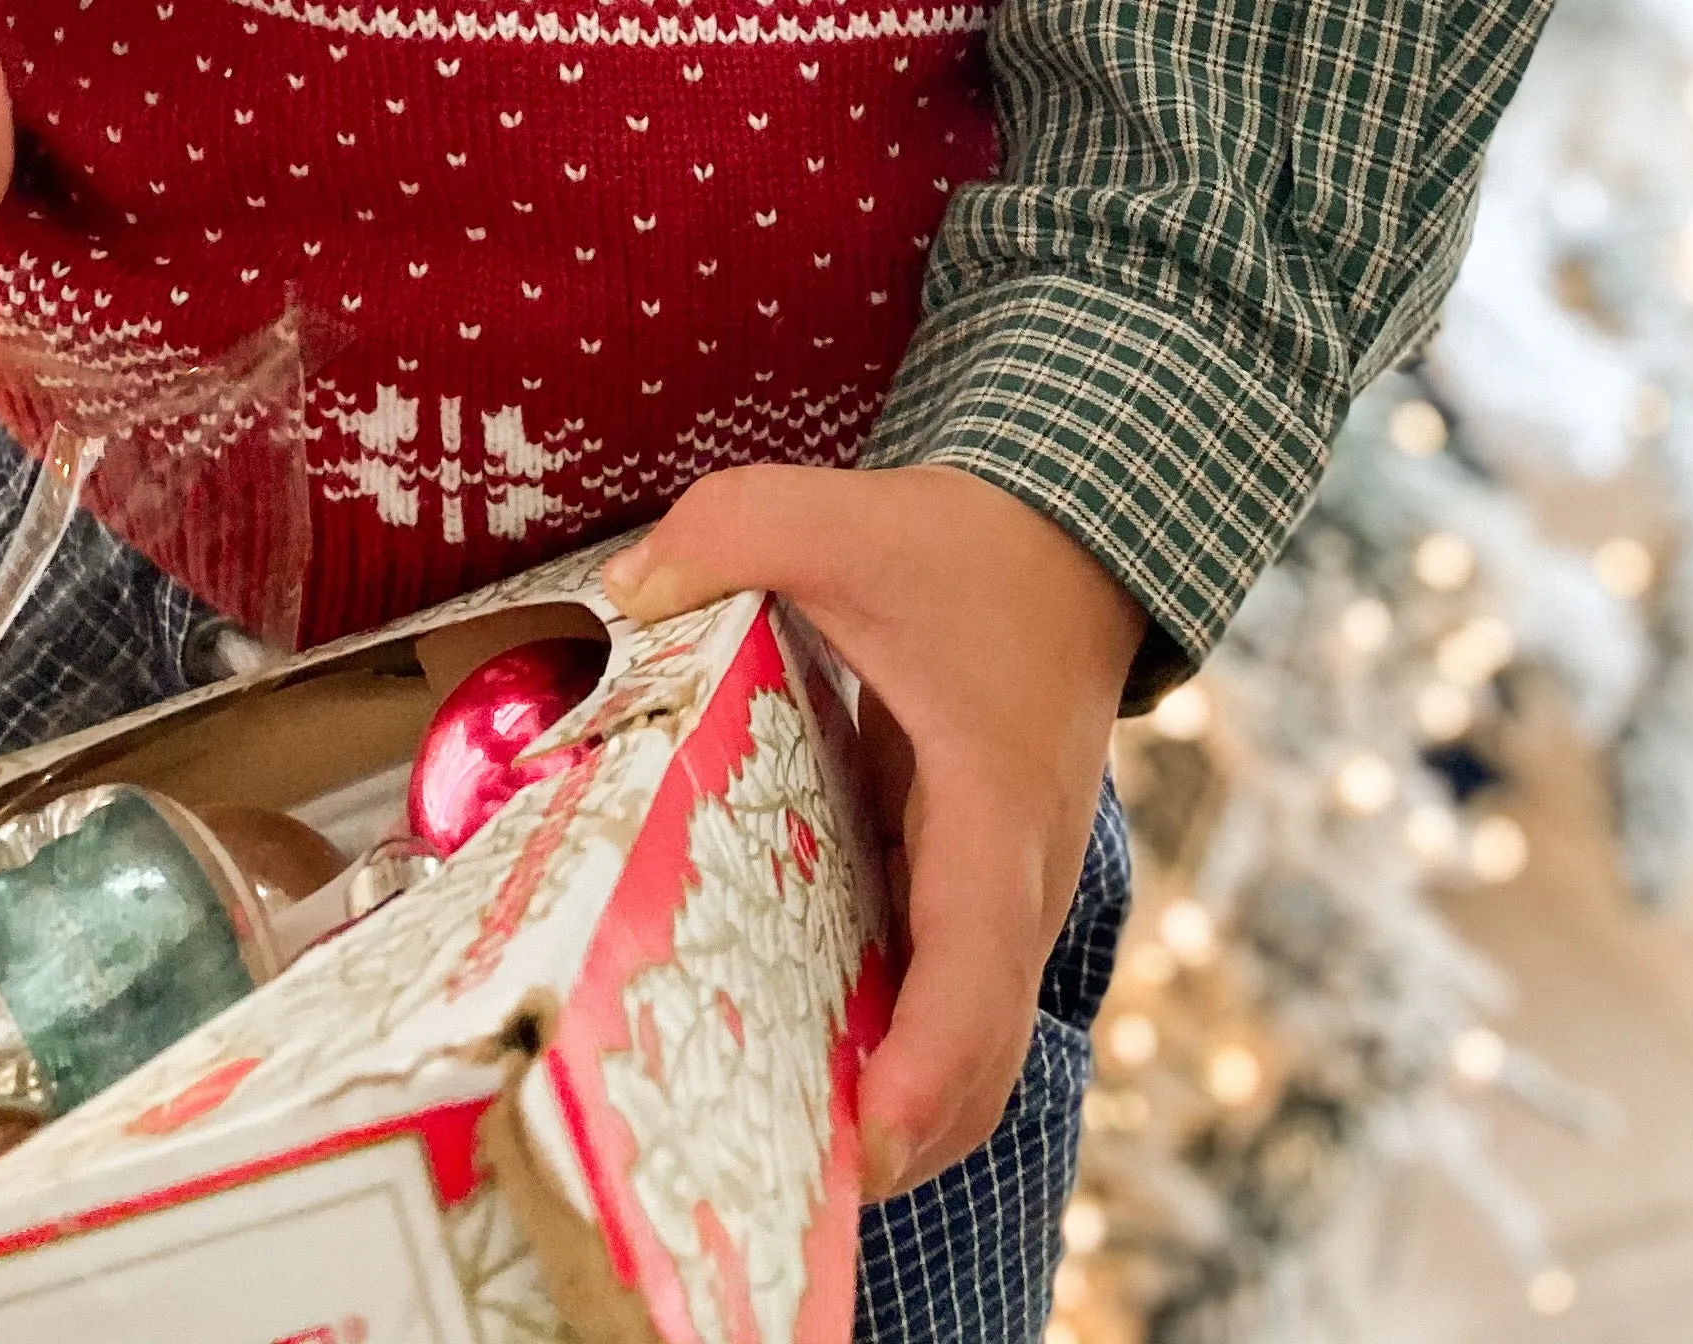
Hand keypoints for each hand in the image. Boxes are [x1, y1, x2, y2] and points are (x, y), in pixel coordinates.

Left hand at [603, 464, 1140, 1198]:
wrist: (1069, 544)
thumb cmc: (971, 544)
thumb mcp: (839, 516)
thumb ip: (725, 535)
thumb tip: (623, 595)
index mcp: (996, 815)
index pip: (976, 983)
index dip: (923, 1079)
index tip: (859, 1145)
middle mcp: (1017, 882)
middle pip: (978, 1062)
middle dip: (895, 1137)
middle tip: (776, 1176)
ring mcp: (1007, 894)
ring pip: (966, 1043)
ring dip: (890, 1100)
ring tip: (765, 1130)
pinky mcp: (978, 885)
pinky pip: (942, 992)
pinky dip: (887, 1038)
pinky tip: (785, 1031)